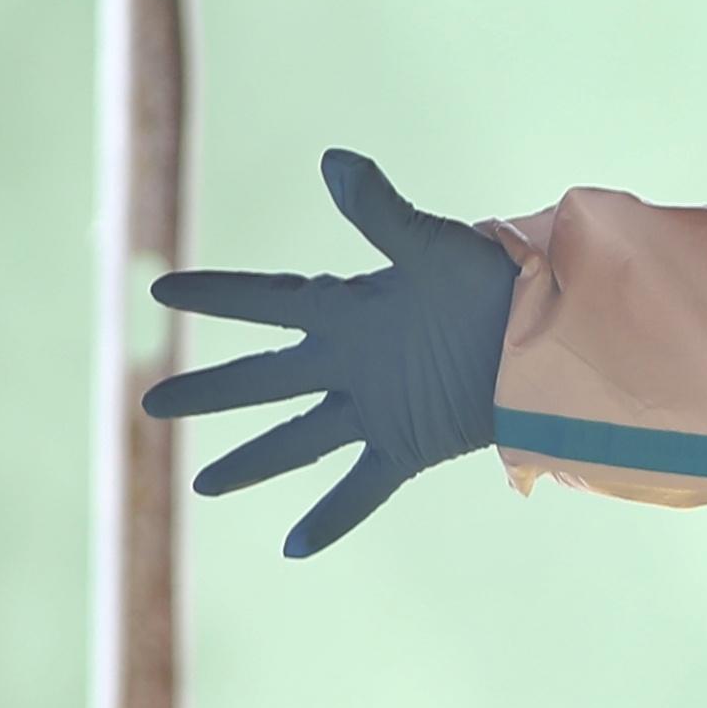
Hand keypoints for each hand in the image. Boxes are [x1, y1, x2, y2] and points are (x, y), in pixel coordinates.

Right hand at [142, 151, 515, 555]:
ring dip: (251, 461)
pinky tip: (293, 548)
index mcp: (349, 307)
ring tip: (202, 486)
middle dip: (209, 391)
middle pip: (262, 379)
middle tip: (151, 404)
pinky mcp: (408, 445)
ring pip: (296, 439)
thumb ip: (378, 211)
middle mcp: (351, 360)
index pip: (267, 300)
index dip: (217, 294)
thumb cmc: (495, 281)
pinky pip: (359, 487)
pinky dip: (330, 517)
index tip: (161, 289)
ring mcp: (375, 406)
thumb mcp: (430, 245)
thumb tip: (335, 159)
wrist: (555, 336)